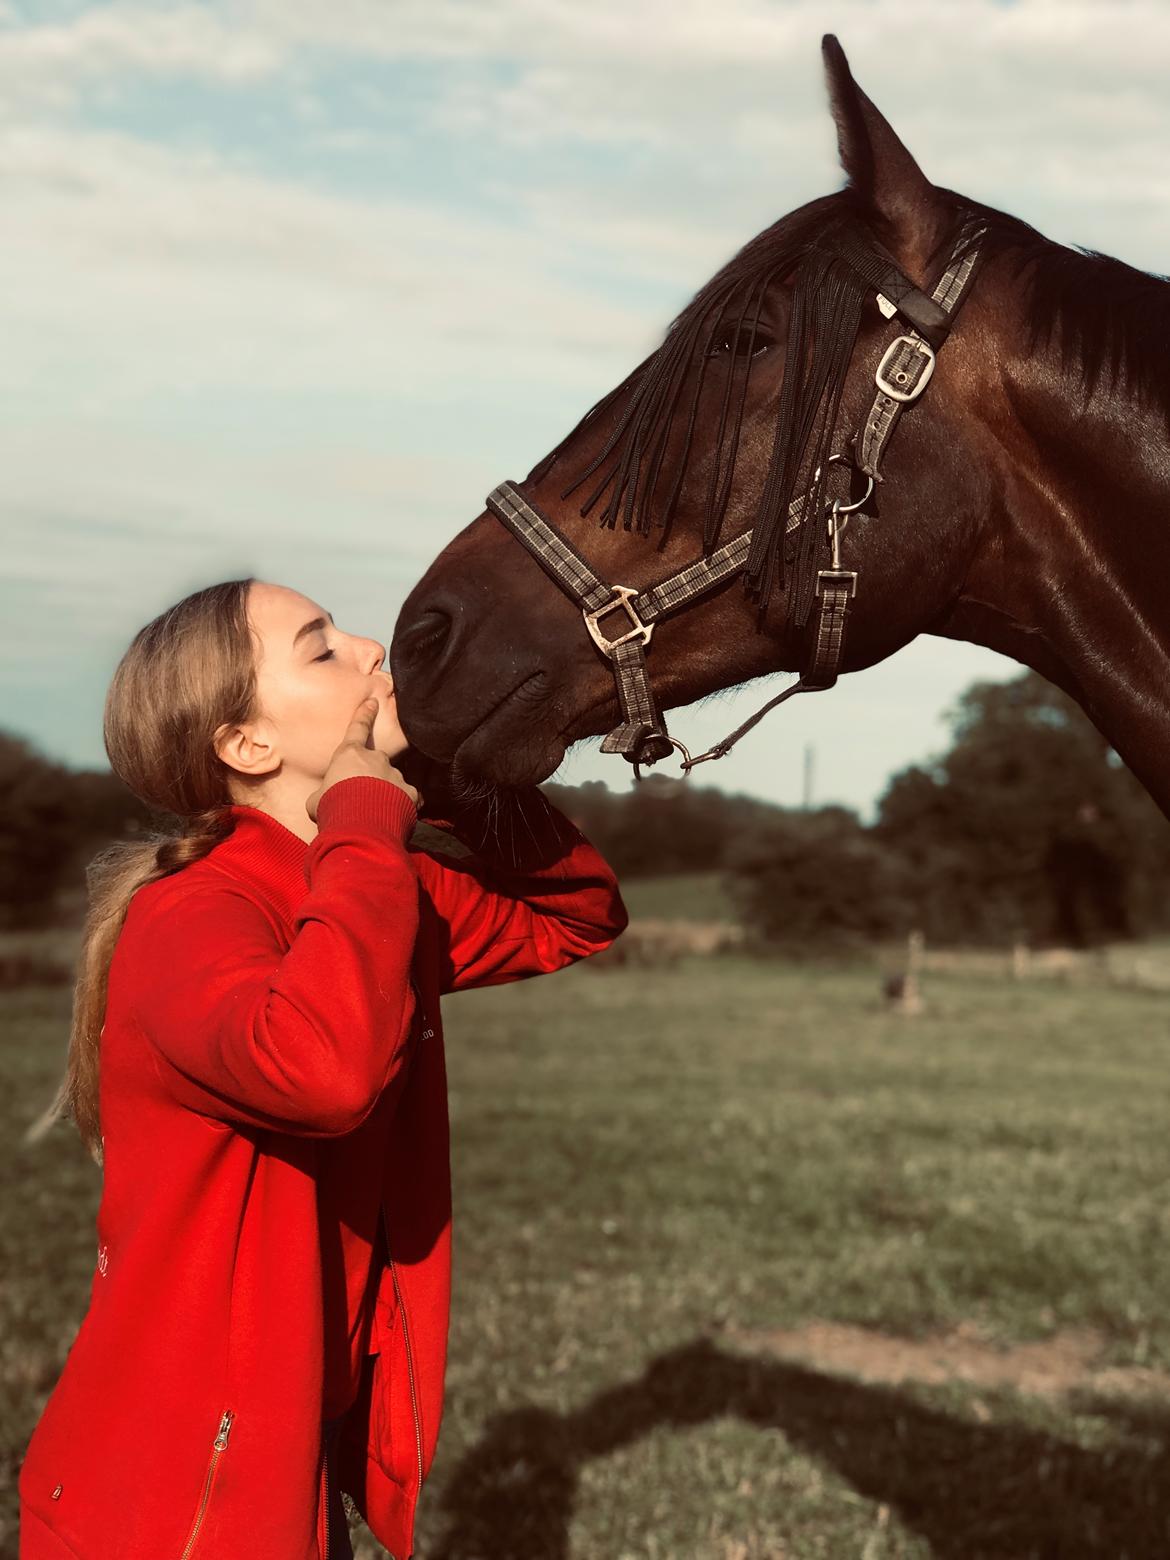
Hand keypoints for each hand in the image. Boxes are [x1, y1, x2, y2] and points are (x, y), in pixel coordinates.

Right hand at [306, 696, 421, 822]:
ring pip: (392, 780)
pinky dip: (401, 804)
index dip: (365, 714)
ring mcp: (395, 774)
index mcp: (350, 755)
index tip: (372, 702)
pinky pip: (407, 796)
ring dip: (385, 792)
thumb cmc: (331, 808)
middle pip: (376, 762)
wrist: (358, 826)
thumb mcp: (316, 799)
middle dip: (371, 775)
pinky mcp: (409, 792)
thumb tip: (322, 798)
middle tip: (362, 798)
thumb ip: (324, 792)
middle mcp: (376, 759)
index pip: (357, 728)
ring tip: (375, 813)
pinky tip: (392, 817)